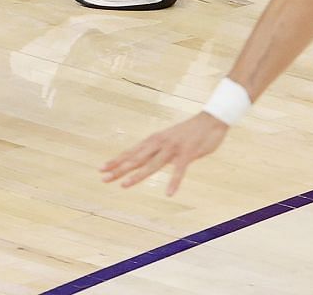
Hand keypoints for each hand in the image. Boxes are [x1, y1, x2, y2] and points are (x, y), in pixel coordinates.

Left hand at [102, 114, 228, 194]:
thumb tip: (145, 160)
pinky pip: (180, 170)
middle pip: (136, 158)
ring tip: (124, 185)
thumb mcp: (169, 141)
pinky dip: (174, 182)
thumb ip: (158, 151)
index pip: (131, 152)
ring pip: (152, 164)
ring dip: (138, 175)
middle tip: (103, 177)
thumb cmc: (188, 132)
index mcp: (155, 140)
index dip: (116, 161)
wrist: (211, 119)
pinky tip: (169, 193)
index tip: (101, 169)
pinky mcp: (188, 152)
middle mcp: (160, 143)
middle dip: (119, 169)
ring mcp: (173, 148)